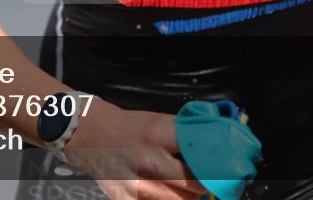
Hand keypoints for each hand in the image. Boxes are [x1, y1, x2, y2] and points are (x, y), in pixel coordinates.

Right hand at [61, 99, 208, 199]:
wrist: (88, 132)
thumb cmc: (129, 126)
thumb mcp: (159, 121)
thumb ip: (185, 137)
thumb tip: (217, 152)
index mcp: (160, 135)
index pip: (203, 158)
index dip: (217, 167)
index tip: (224, 171)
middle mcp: (149, 161)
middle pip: (195, 186)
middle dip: (202, 185)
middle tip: (201, 181)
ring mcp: (136, 185)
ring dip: (187, 198)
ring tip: (182, 189)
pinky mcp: (124, 199)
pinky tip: (162, 194)